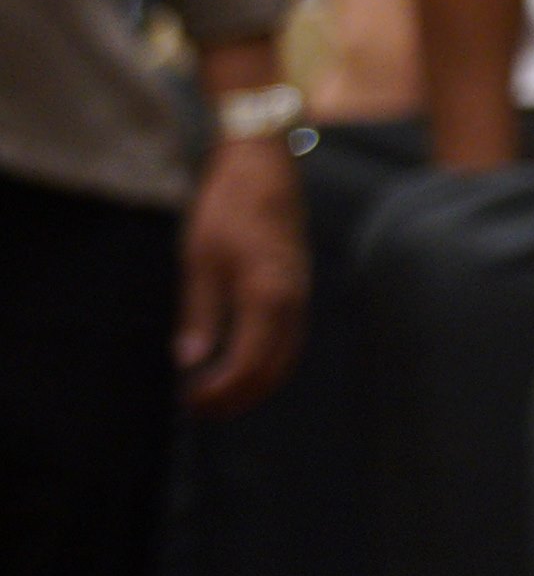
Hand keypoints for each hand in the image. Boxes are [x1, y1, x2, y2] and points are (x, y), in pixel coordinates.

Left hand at [176, 134, 307, 415]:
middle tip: (203, 409)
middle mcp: (292, 299)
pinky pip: (290, 337)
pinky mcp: (299, 286)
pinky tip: (242, 363)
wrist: (263, 167)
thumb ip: (199, 313)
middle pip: (275, 367)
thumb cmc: (227, 208)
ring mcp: (301, 293)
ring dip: (256, 382)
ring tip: (220, 395)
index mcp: (266, 295)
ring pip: (287, 355)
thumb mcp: (199, 260)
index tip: (191, 401)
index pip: (250, 363)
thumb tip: (191, 361)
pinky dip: (268, 360)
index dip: (222, 390)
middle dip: (240, 395)